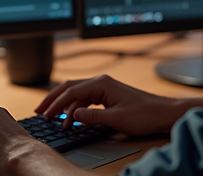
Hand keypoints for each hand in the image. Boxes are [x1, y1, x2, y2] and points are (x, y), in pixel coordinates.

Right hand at [36, 74, 202, 135]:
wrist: (162, 113)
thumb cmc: (144, 114)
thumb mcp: (116, 119)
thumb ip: (93, 117)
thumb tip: (74, 115)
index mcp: (101, 83)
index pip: (71, 92)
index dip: (56, 103)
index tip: (45, 113)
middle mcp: (101, 82)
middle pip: (69, 88)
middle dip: (53, 99)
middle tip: (40, 111)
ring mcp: (104, 88)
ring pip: (77, 94)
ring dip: (65, 106)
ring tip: (54, 120)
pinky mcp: (108, 95)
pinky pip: (86, 99)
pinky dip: (76, 108)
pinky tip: (72, 119)